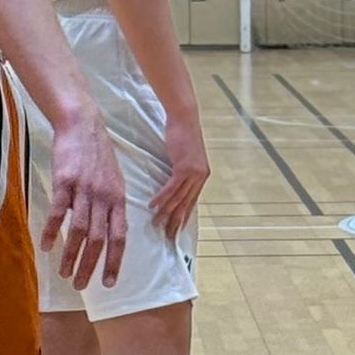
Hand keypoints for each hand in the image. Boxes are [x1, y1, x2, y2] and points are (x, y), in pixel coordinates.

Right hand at [41, 111, 127, 289]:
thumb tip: (106, 233)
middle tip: (82, 286)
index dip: (114, 261)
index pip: (119, 237)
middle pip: (98, 239)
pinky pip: (58, 212)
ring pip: (79, 230)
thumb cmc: (99, 157)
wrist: (84, 126)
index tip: (109, 282)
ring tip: (65, 273)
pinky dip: (51, 231)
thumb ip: (111, 207)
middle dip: (91, 266)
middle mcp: (104, 198)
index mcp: (119, 200)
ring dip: (71, 255)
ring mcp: (84, 190)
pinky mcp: (65, 182)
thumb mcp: (114, 182)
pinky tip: (45, 246)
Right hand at [148, 112, 210, 240]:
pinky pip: (171, 187)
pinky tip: (153, 206)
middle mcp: (200, 177)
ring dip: (166, 212)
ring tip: (156, 224)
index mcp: (201, 176)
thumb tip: (172, 185)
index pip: (192, 201)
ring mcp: (194, 173)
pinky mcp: (184, 168)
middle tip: (167, 236)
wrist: (185, 119)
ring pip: (179, 198)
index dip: (184, 217)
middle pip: (187, 204)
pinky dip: (162, 198)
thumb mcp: (184, 158)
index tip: (176, 230)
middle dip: (176, 221)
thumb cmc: (182, 136)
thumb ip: (181, 172)